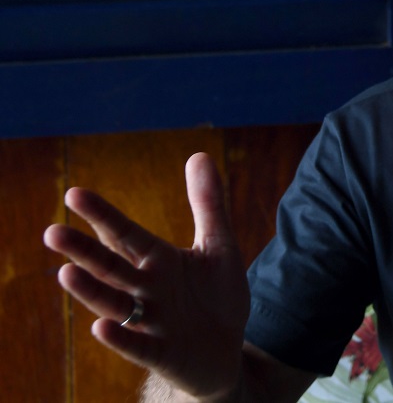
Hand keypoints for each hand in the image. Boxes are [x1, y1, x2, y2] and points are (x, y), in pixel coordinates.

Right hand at [43, 153, 249, 397]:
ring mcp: (152, 322)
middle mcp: (146, 289)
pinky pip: (139, 347)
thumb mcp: (218, 245)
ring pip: (116, 304)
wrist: (225, 349)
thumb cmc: (215, 296)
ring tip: (67, 272)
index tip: (74, 193)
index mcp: (157, 260)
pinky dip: (121, 339)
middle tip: (52, 232)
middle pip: (111, 268)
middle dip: (84, 251)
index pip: (125, 234)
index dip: (102, 216)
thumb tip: (199, 153)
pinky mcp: (163, 352)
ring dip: (92, 291)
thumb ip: (208, 204)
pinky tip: (101, 327)